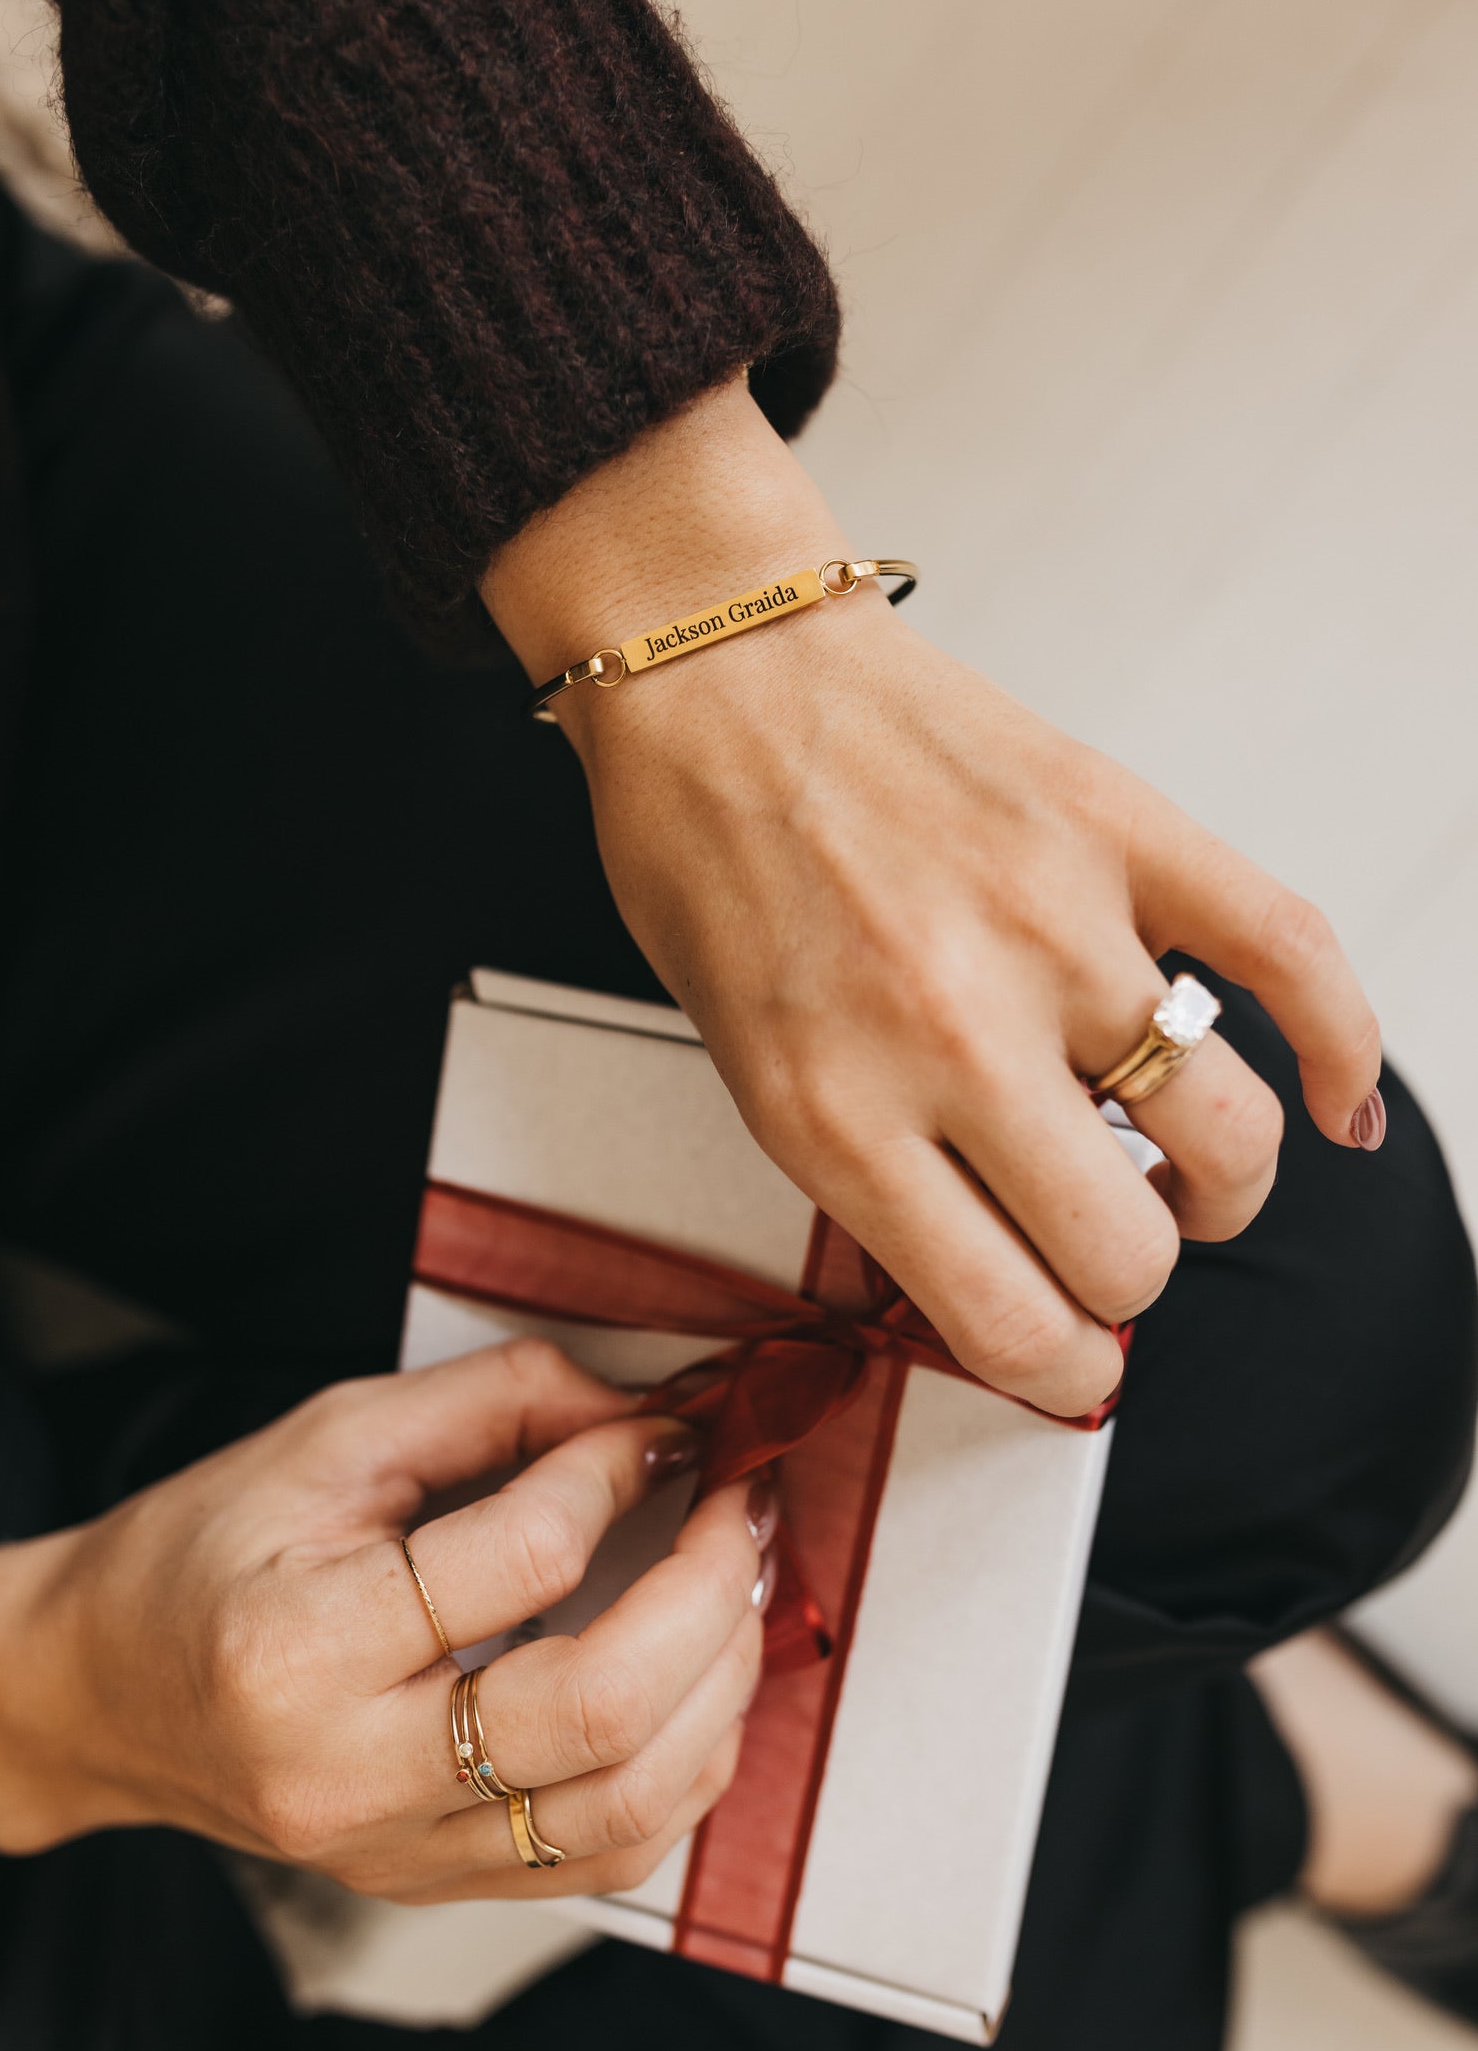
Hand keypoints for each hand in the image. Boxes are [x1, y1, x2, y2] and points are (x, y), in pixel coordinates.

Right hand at [0, 1342, 763, 1898]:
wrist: (101, 1691)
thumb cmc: (205, 1551)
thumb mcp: (330, 1436)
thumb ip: (496, 1402)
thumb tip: (650, 1407)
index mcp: (300, 1644)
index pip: (520, 1560)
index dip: (619, 1473)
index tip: (665, 1431)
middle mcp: (349, 1773)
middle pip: (601, 1711)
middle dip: (711, 1593)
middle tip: (745, 1508)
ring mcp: (396, 1851)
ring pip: (628, 1804)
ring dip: (724, 1685)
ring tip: (741, 1588)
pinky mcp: (431, 1885)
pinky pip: (608, 1858)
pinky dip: (688, 1767)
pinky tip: (701, 1684)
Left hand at [484, 383, 1381, 1417]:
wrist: (714, 675)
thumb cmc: (708, 864)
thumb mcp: (741, 1068)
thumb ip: (875, 1180)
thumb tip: (1010, 1274)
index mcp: (834, 1115)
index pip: (1009, 1322)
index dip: (1061, 1375)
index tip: (1073, 1369)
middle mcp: (953, 1035)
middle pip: (1128, 1254)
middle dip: (1126, 1283)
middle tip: (1102, 1250)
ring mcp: (1054, 928)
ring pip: (1227, 1134)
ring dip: (1221, 1189)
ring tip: (1189, 1180)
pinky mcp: (1121, 832)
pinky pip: (1289, 958)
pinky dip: (1341, 1051)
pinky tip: (1338, 1109)